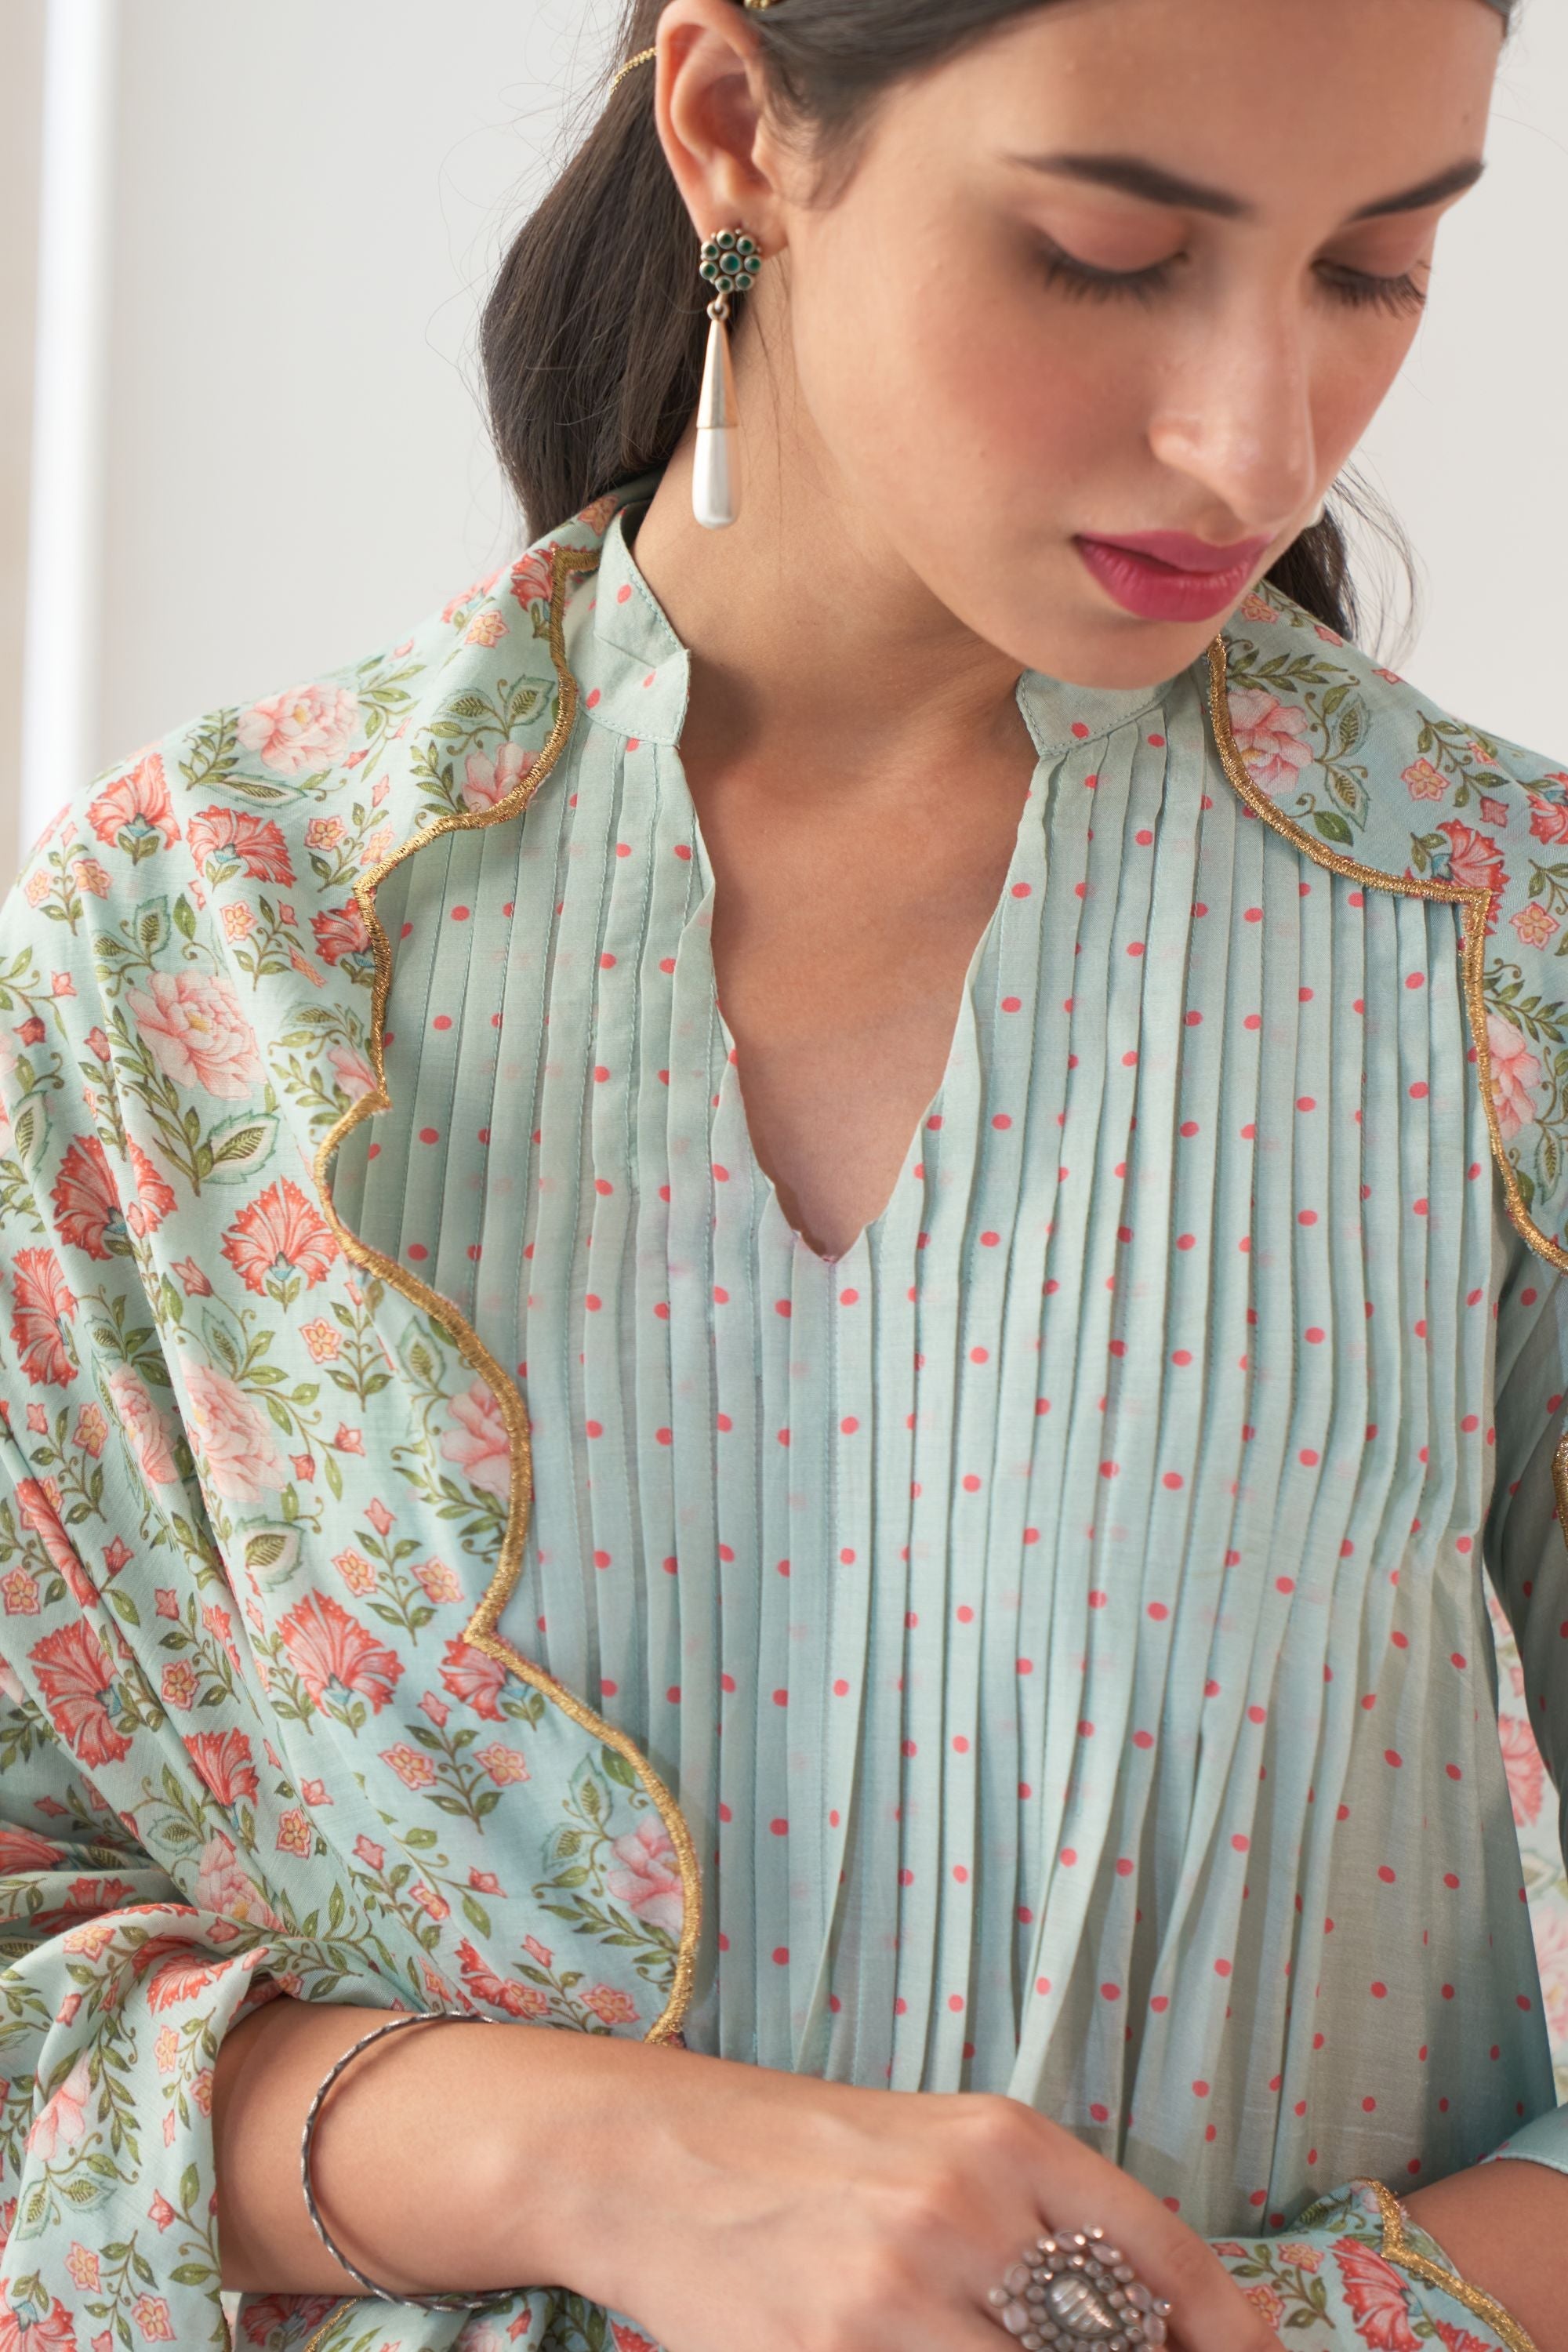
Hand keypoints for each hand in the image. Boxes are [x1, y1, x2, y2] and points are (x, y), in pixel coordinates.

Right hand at [548, 2040, 1287, 2351]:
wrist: (645, 2156)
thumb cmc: (803, 2155)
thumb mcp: (937, 2149)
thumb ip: (1042, 2223)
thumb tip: (1166, 2325)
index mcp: (1001, 2141)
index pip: (1166, 2261)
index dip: (1228, 2335)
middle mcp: (962, 2212)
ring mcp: (895, 2298)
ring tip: (992, 2348)